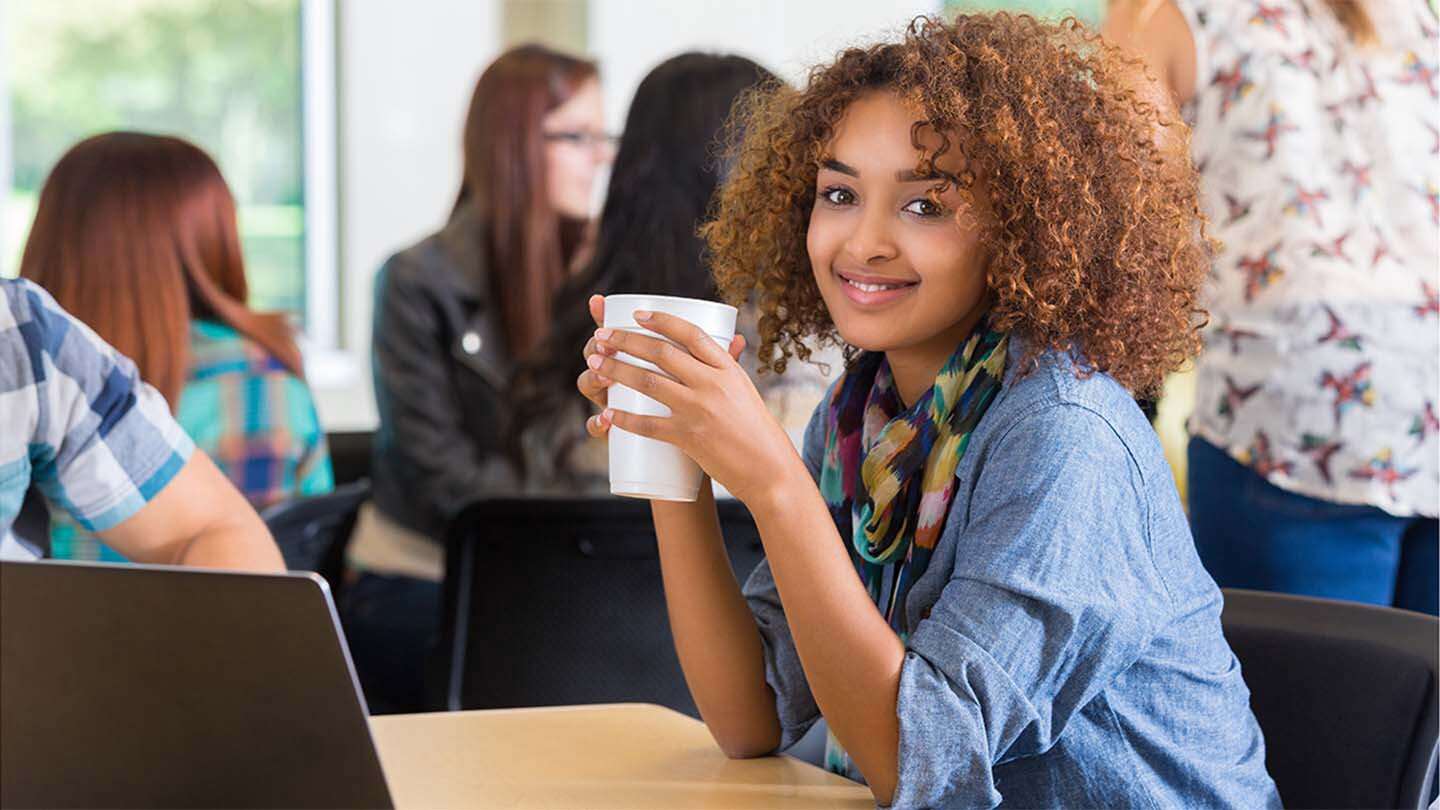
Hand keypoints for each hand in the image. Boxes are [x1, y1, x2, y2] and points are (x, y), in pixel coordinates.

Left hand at [579, 306, 802, 505]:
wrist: (770, 471)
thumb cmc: (757, 431)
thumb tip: (729, 340)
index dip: (660, 319)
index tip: (636, 314)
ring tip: (596, 364)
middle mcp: (712, 383)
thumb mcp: (744, 391)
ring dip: (616, 371)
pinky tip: (606, 415)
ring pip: (647, 382)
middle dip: (625, 341)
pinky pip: (647, 424)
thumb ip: (727, 368)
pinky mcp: (688, 437)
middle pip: (660, 352)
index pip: (690, 332)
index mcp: (727, 368)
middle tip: (602, 337)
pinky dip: (623, 419)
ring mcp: (699, 409)